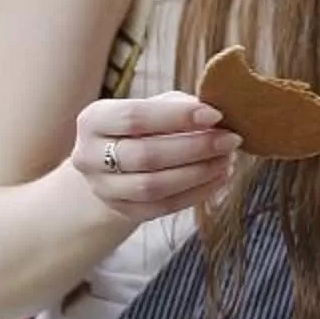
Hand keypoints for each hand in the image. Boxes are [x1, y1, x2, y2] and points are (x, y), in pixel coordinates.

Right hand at [70, 92, 241, 221]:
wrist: (115, 164)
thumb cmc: (142, 127)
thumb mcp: (154, 107)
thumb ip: (180, 107)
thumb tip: (215, 115)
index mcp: (93, 120)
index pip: (134, 117)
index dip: (177, 117)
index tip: (215, 115)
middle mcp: (89, 156)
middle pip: (145, 155)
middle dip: (195, 147)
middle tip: (231, 140)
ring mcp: (103, 189)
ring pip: (154, 186)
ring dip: (198, 173)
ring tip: (227, 160)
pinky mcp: (122, 211)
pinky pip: (163, 206)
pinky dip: (197, 193)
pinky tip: (220, 178)